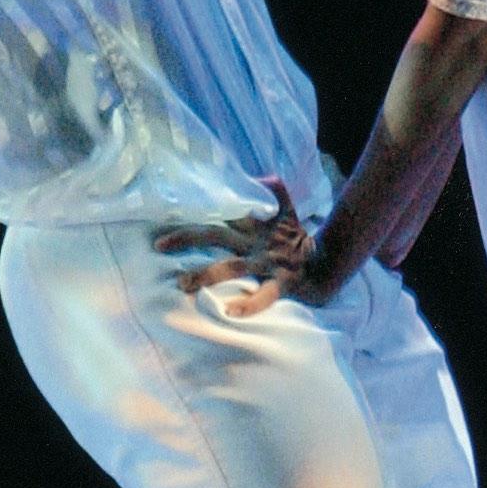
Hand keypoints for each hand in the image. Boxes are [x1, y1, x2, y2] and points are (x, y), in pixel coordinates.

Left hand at [153, 185, 313, 320]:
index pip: (219, 211)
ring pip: (233, 267)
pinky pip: (265, 295)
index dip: (193, 209)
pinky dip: (250, 305)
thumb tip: (260, 175)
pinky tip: (230, 312)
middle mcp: (257, 241)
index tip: (163, 211)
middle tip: (158, 246)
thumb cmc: (297, 238)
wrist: (328, 263)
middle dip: (187, 238)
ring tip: (182, 284)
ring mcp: (269, 262)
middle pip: (217, 235)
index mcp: (254, 224)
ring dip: (206, 275)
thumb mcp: (287, 210)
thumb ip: (274, 189)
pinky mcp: (283, 282)